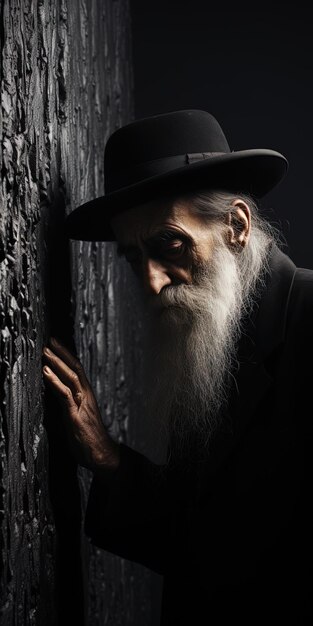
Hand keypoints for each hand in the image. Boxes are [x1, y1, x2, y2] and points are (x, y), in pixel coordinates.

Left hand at [42, 337, 119, 474]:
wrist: (101, 454)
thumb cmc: (89, 438)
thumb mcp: (76, 417)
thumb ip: (69, 404)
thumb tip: (58, 395)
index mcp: (86, 395)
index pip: (76, 370)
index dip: (66, 357)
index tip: (56, 345)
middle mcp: (85, 396)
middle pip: (74, 369)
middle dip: (61, 354)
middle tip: (49, 341)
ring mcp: (81, 404)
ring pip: (70, 377)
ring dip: (57, 363)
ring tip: (46, 352)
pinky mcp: (76, 415)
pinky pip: (65, 394)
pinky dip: (55, 382)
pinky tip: (47, 373)